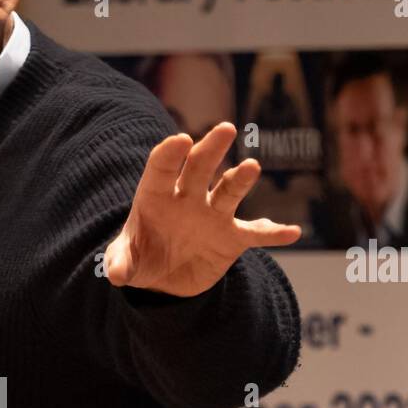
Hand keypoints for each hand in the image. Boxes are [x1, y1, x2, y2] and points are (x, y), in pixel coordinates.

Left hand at [104, 122, 301, 297]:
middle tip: (224, 129)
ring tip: (250, 167)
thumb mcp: (125, 264)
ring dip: (240, 179)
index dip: (169, 154)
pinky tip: (291, 232)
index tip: (180, 140)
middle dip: (210, 149)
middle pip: (199, 168)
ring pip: (229, 191)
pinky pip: (255, 233)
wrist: (163, 279)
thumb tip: (116, 274)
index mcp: (156, 196)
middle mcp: (187, 198)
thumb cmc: (140, 258)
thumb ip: (121, 264)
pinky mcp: (231, 237)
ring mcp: (212, 215)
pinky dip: (273, 233)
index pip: (161, 168)